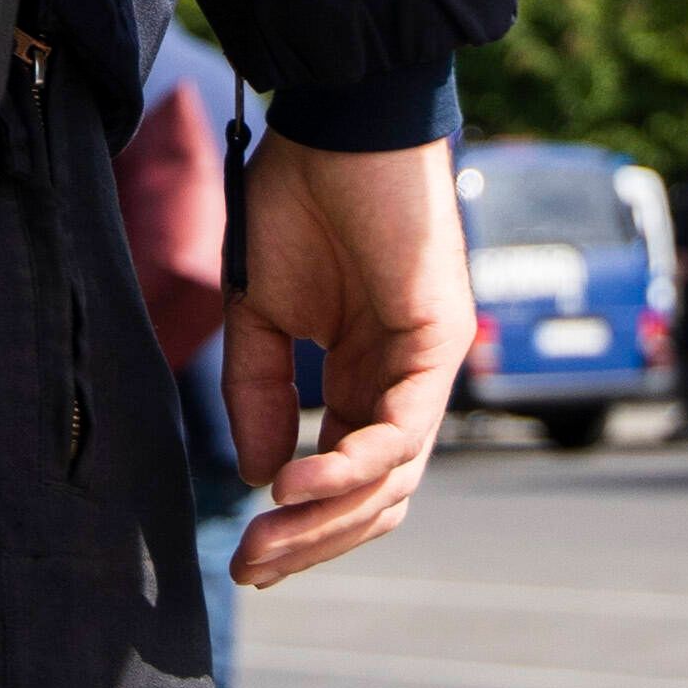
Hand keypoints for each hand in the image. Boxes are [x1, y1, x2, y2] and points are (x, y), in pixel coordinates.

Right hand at [225, 135, 469, 586]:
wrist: (338, 122)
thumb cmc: (302, 197)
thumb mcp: (261, 312)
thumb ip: (260, 392)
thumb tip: (258, 473)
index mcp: (365, 377)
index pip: (347, 479)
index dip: (301, 528)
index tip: (246, 559)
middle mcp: (403, 382)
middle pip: (376, 499)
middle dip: (312, 543)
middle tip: (250, 566)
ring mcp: (428, 366)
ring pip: (393, 481)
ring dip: (327, 520)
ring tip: (265, 536)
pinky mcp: (440, 341)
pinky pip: (402, 430)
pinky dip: (351, 466)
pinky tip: (296, 483)